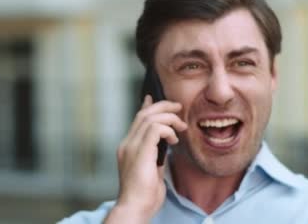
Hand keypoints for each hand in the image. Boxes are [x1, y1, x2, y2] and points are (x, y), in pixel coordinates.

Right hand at [106, 95, 186, 222]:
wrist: (134, 208)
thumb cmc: (144, 196)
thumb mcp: (152, 171)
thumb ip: (155, 157)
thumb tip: (165, 147)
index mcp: (128, 148)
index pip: (137, 120)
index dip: (147, 107)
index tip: (155, 98)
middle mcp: (127, 144)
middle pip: (143, 114)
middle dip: (163, 106)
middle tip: (178, 107)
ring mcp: (131, 147)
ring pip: (150, 117)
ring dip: (169, 118)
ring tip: (181, 126)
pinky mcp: (139, 151)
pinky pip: (154, 129)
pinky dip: (167, 130)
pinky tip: (174, 139)